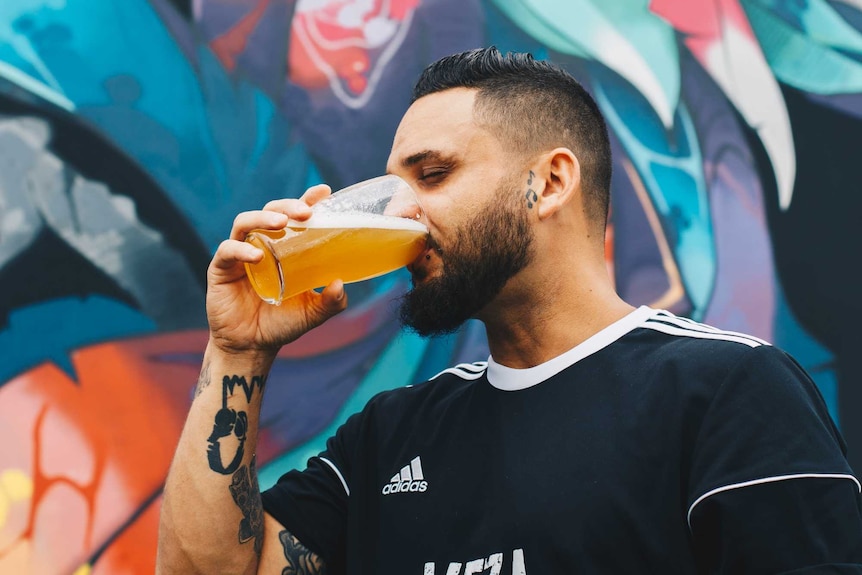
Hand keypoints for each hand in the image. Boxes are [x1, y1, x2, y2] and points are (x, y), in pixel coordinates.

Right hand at [206, 185, 347, 355]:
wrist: (251, 347)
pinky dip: (241, 249)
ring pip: (245, 222)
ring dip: (263, 217)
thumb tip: (341, 284)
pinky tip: (257, 256)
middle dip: (287, 205)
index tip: (324, 192)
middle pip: (270, 210)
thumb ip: (330, 302)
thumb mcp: (311, 312)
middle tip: (305, 211)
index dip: (306, 199)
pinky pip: (227, 250)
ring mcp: (239, 255)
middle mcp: (261, 245)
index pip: (293, 216)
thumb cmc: (281, 324)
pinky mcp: (220, 269)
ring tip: (281, 222)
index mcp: (283, 248)